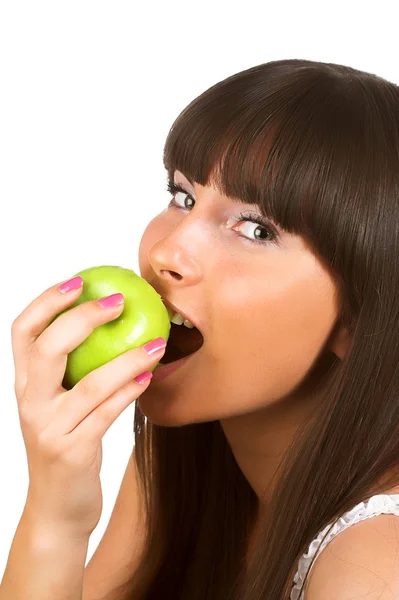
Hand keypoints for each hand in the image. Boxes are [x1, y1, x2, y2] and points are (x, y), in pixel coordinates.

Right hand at [11, 277, 165, 536]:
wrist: (56, 508)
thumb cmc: (68, 444)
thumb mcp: (61, 405)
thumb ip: (74, 370)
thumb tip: (113, 324)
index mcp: (25, 384)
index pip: (23, 331)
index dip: (46, 301)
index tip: (78, 280)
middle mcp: (30, 402)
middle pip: (47, 348)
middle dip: (82, 318)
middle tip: (118, 302)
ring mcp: (48, 428)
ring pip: (88, 384)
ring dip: (126, 358)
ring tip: (156, 342)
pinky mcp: (71, 452)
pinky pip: (107, 413)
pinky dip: (130, 391)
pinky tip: (150, 375)